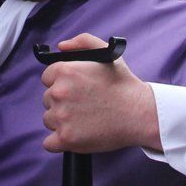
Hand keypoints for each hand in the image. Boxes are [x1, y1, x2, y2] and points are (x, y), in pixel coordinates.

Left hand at [40, 33, 161, 153]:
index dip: (60, 83)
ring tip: (84, 119)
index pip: (47, 78)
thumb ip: (81, 42)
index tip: (74, 89)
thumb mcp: (106, 52)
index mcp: (65, 71)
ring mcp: (61, 117)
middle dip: (62, 102)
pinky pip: (49, 143)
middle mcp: (59, 92)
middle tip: (83, 104)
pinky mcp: (65, 138)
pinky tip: (76, 135)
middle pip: (47, 99)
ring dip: (61, 121)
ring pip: (49, 120)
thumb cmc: (123, 84)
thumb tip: (61, 47)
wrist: (138, 113)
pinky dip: (59, 141)